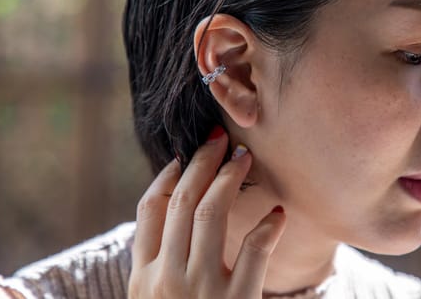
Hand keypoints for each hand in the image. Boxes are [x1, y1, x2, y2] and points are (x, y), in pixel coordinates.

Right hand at [128, 127, 286, 297]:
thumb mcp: (157, 298)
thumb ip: (161, 262)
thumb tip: (179, 208)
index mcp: (143, 277)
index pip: (149, 209)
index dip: (167, 174)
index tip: (184, 155)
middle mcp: (166, 279)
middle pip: (181, 202)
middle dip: (201, 162)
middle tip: (218, 137)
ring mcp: (201, 290)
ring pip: (211, 214)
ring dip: (228, 177)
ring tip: (243, 156)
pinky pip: (254, 249)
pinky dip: (267, 226)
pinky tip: (278, 213)